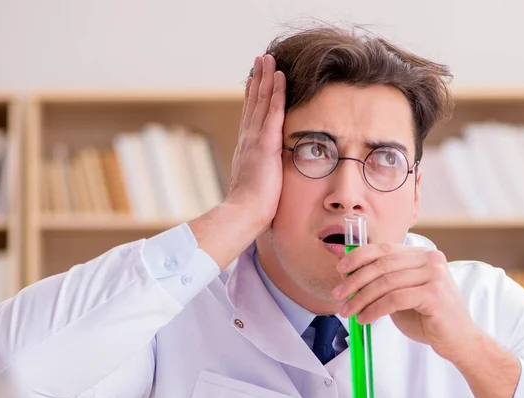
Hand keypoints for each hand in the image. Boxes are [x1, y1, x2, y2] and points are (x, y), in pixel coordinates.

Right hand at [225, 54, 285, 229]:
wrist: (243, 213)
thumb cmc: (251, 209)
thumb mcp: (257, 187)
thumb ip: (261, 177)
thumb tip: (266, 180)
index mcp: (246, 150)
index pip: (251, 118)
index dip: (253, 98)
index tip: (255, 82)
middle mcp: (247, 140)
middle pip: (253, 103)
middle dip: (257, 80)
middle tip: (260, 60)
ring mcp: (255, 140)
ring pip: (261, 101)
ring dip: (265, 78)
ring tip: (268, 58)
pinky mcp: (265, 143)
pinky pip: (273, 111)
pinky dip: (276, 92)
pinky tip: (280, 76)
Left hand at [332, 243, 483, 362]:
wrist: (458, 340)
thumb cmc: (427, 317)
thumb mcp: (400, 293)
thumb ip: (381, 281)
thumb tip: (347, 274)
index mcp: (421, 254)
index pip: (383, 249)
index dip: (358, 257)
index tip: (340, 269)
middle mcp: (430, 259)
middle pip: (381, 265)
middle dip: (354, 280)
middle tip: (337, 295)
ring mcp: (435, 275)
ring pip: (385, 282)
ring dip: (360, 298)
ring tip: (348, 311)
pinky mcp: (435, 294)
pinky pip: (394, 299)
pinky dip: (374, 309)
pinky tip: (365, 319)